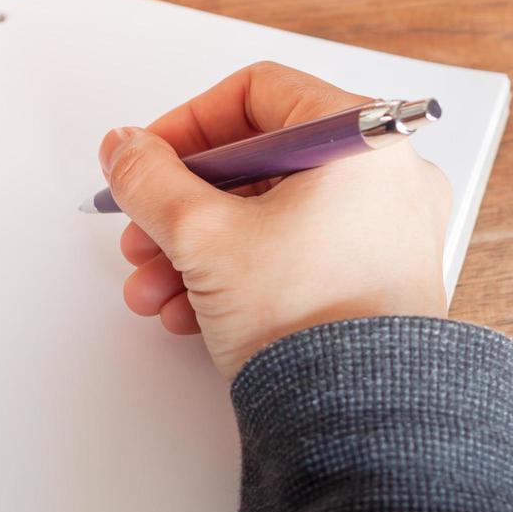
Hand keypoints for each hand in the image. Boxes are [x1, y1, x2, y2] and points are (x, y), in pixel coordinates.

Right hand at [99, 61, 450, 380]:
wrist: (360, 419)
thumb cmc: (312, 322)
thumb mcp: (204, 237)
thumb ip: (151, 179)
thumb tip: (127, 149)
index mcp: (360, 139)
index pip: (258, 92)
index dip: (187, 123)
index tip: (147, 158)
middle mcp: (384, 177)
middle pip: (258, 163)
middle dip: (182, 206)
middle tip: (143, 233)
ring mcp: (385, 230)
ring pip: (270, 216)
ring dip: (197, 248)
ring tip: (155, 288)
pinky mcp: (376, 280)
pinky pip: (296, 255)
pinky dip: (240, 273)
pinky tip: (192, 312)